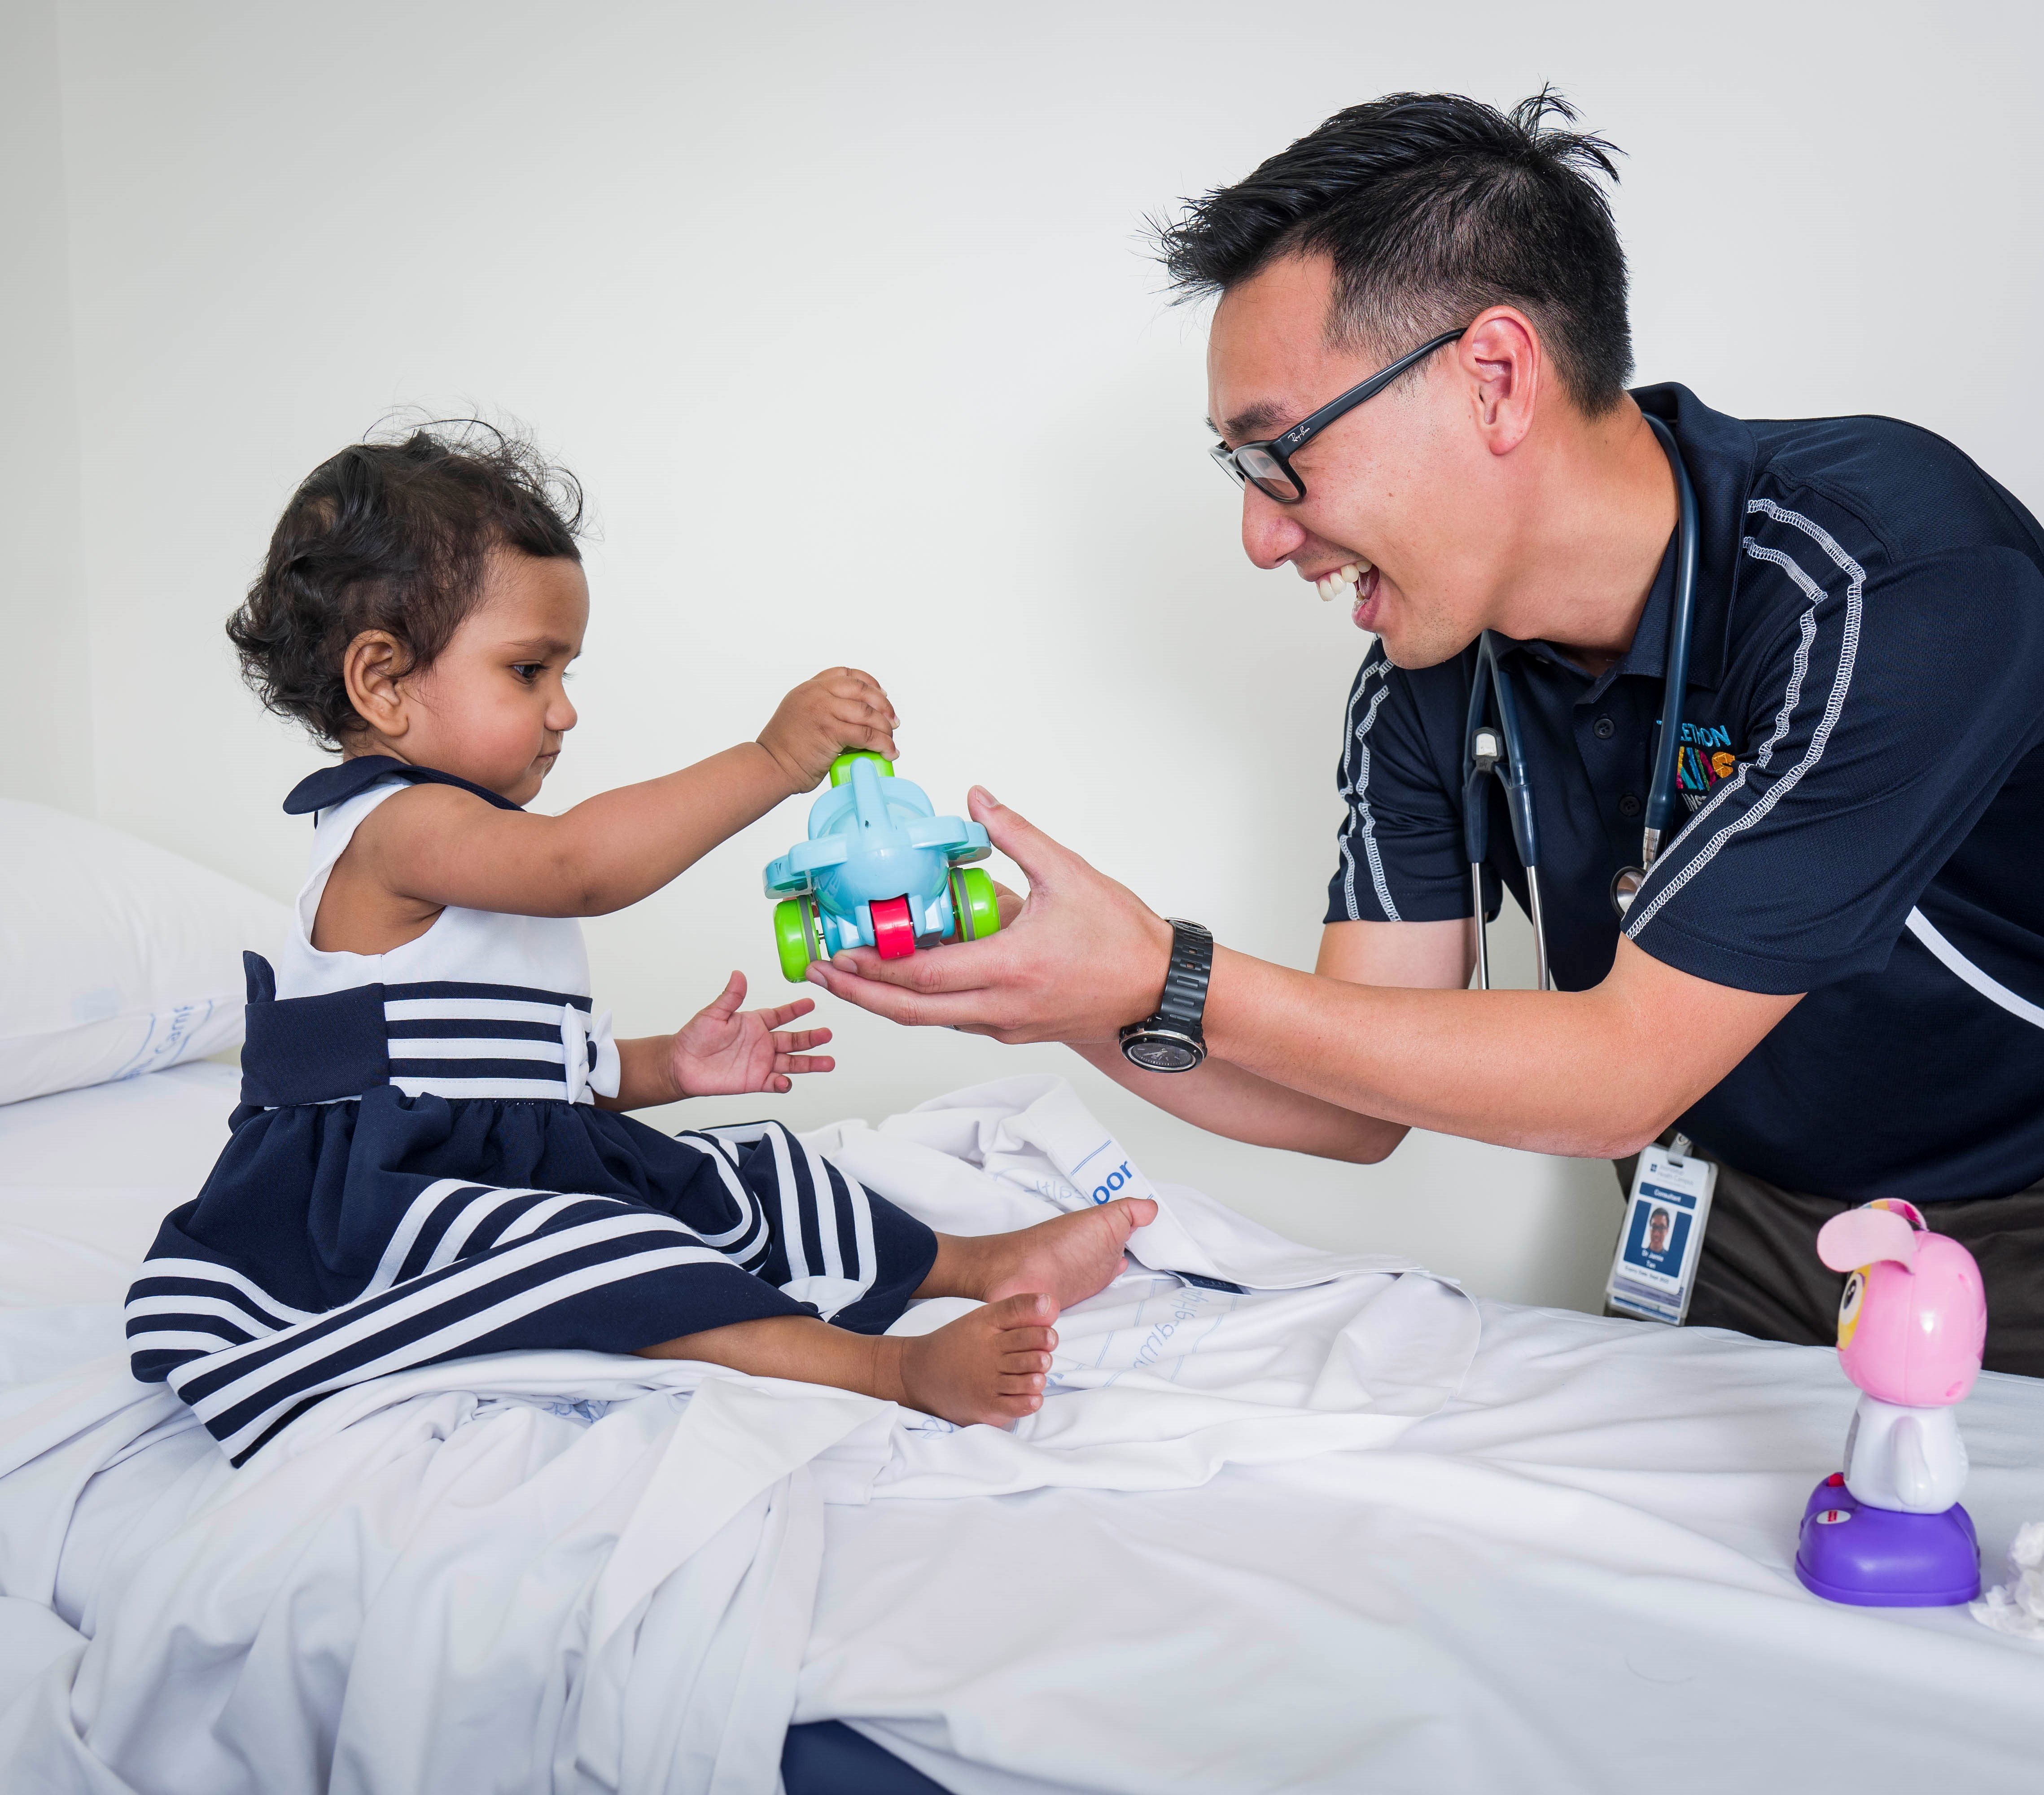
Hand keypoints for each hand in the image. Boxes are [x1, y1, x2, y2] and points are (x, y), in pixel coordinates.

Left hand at [668, 971, 834, 1095]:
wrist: (682, 1065)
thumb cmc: (695, 1037)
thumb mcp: (713, 1013)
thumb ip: (730, 997)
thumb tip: (738, 975)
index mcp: (754, 1023)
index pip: (781, 1015)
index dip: (796, 1010)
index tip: (811, 1003)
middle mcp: (762, 1042)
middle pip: (793, 1040)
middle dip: (811, 1038)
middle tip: (827, 1034)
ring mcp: (761, 1062)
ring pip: (792, 1062)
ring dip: (809, 1063)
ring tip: (827, 1062)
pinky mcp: (755, 1081)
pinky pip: (774, 1082)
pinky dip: (782, 1083)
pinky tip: (787, 1081)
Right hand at [757, 667, 898, 791]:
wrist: (770, 765)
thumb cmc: (784, 749)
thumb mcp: (802, 716)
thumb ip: (825, 711)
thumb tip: (855, 722)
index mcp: (809, 688)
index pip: (846, 674)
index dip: (869, 683)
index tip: (881, 695)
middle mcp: (816, 694)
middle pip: (862, 689)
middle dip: (883, 705)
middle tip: (893, 721)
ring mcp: (823, 709)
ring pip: (868, 712)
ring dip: (885, 728)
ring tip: (890, 740)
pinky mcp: (830, 730)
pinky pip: (866, 734)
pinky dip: (882, 744)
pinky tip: (888, 752)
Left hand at [803, 789, 1173, 1043]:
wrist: (1162, 991)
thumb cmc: (1124, 939)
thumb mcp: (1069, 873)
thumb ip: (1017, 834)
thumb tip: (978, 800)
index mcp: (1011, 967)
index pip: (924, 976)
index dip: (874, 968)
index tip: (838, 954)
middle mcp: (1003, 1006)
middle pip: (913, 1011)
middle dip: (860, 994)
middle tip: (823, 974)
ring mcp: (1008, 1024)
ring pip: (933, 1020)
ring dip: (890, 1001)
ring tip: (853, 975)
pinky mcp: (1016, 1030)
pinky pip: (959, 1019)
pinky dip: (927, 1004)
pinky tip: (909, 981)